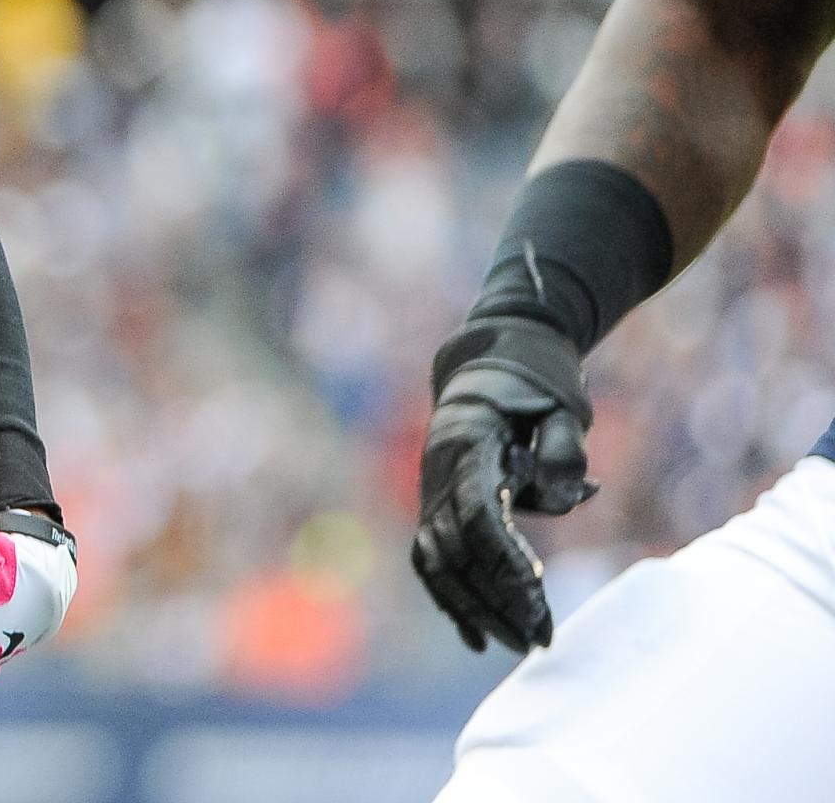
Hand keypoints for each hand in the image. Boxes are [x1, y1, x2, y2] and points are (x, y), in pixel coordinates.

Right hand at [414, 317, 593, 653]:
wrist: (489, 359)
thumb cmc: (532, 384)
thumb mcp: (560, 405)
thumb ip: (564, 451)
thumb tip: (574, 500)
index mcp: (466, 446)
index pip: (478, 519)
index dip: (504, 569)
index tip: (539, 608)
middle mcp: (438, 472)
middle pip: (454, 551)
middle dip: (493, 602)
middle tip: (537, 642)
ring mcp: (430, 488)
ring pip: (437, 561)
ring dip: (473, 608)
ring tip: (516, 643)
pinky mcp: (435, 502)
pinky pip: (432, 559)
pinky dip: (450, 599)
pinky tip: (476, 636)